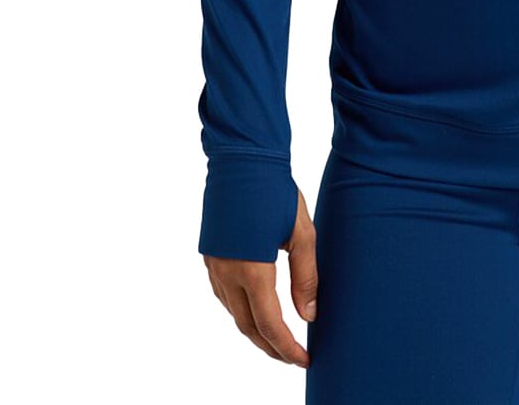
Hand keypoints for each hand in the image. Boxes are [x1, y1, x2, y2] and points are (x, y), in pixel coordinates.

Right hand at [204, 185, 319, 367]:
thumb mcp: (301, 232)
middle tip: (292, 357)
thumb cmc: (275, 190)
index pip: (270, 325)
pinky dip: (241, 311)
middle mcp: (227, 274)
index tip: (304, 360)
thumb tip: (309, 315)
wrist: (241, 158)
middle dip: (270, 347)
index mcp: (253, 270)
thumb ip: (305, 276)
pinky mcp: (210, 257)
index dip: (287, 348)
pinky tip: (256, 308)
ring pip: (233, 314)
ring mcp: (214, 267)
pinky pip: (224, 296)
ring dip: (255, 331)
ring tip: (278, 338)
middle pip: (248, 327)